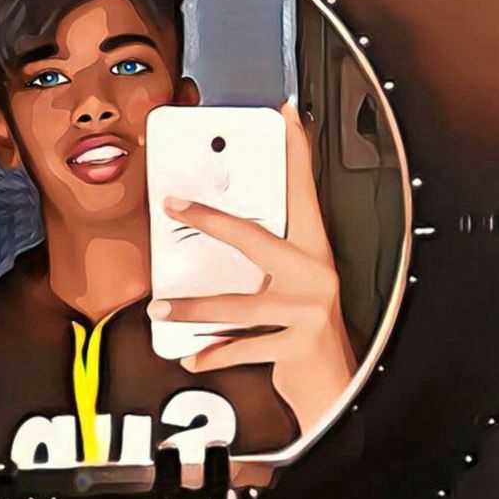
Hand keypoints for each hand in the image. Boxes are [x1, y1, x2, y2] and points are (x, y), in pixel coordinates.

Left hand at [147, 103, 356, 435]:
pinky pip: (243, 348)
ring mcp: (308, 310)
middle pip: (255, 238)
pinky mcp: (298, 345)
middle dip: (209, 220)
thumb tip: (210, 246)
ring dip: (192, 308)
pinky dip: (214, 355)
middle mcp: (315, 275)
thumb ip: (262, 265)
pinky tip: (192, 356)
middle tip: (174, 205)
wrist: (338, 381)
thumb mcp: (291, 285)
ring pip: (238, 304)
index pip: (303, 193)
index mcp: (314, 251)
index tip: (285, 117)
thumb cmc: (306, 324)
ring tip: (160, 308)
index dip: (296, 153)